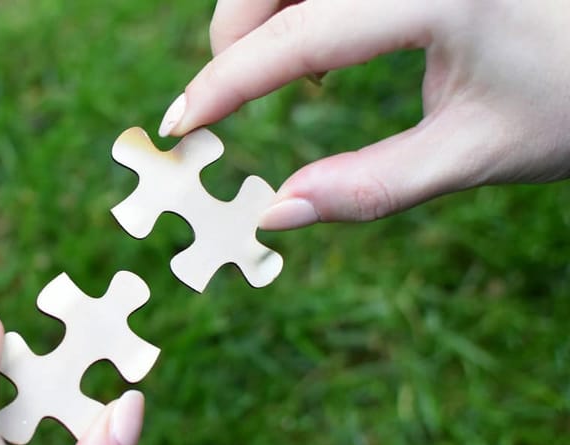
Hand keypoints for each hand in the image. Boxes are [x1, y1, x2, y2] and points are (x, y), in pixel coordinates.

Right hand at [158, 0, 569, 228]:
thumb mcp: (474, 155)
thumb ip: (369, 188)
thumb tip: (275, 214)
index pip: (300, 35)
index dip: (227, 82)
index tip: (181, 122)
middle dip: (234, 39)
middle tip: (228, 103)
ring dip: (263, 19)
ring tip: (300, 80)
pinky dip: (296, 8)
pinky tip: (326, 49)